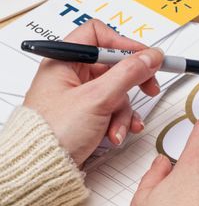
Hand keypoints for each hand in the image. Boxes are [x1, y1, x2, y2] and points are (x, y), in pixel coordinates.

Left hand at [23, 19, 163, 166]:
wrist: (41, 170)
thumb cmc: (52, 133)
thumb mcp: (97, 98)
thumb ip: (128, 73)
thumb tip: (151, 56)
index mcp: (63, 61)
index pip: (99, 35)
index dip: (124, 44)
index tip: (145, 57)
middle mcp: (69, 75)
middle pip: (112, 65)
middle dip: (132, 82)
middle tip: (149, 87)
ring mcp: (77, 96)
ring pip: (115, 91)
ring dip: (124, 111)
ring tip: (119, 126)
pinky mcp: (84, 115)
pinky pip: (110, 109)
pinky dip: (117, 122)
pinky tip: (115, 134)